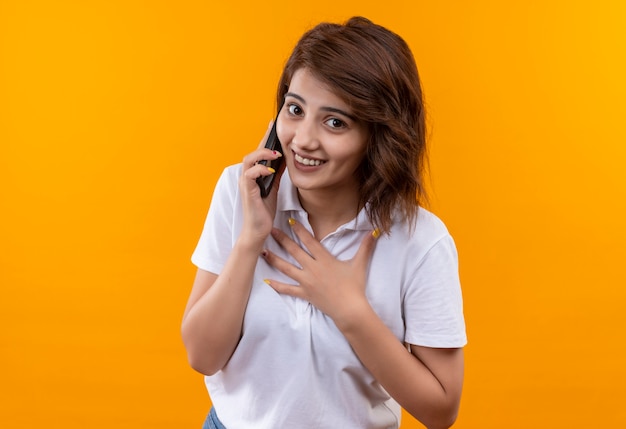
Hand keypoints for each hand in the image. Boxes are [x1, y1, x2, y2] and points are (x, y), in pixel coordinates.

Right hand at [238, 121, 284, 245]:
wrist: (259, 229)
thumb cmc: (264, 209)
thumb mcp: (274, 186)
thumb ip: (277, 172)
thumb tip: (285, 157)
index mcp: (254, 174)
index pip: (260, 152)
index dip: (266, 138)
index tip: (274, 125)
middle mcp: (247, 176)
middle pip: (253, 151)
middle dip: (264, 139)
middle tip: (274, 128)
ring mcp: (246, 183)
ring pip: (249, 160)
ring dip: (262, 154)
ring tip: (276, 153)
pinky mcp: (247, 191)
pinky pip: (250, 174)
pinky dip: (260, 169)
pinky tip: (270, 170)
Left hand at [262, 219, 378, 324]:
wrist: (349, 309)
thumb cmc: (355, 287)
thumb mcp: (359, 264)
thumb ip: (366, 246)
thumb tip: (375, 231)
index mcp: (325, 259)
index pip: (310, 241)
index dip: (300, 230)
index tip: (289, 221)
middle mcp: (313, 268)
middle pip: (294, 251)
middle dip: (281, 239)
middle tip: (270, 230)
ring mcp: (307, 281)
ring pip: (286, 268)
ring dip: (274, 259)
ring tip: (263, 251)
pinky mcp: (304, 294)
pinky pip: (288, 289)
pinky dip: (277, 285)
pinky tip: (266, 281)